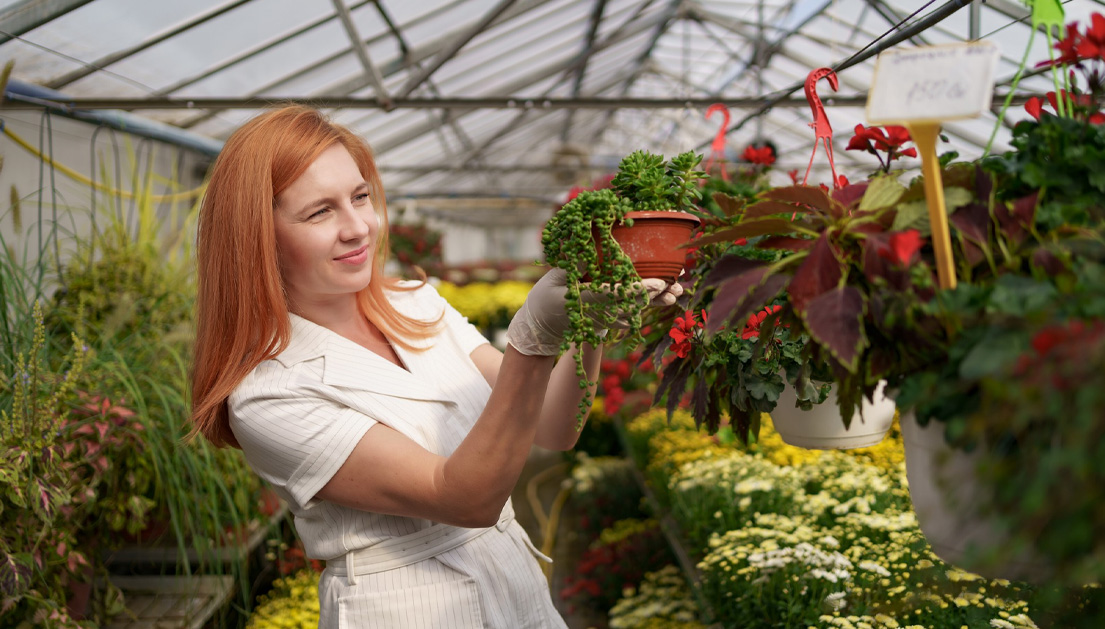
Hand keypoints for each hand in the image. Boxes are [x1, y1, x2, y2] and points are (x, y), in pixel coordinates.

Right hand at [506, 270, 683, 355]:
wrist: (541, 328)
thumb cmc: (544, 299)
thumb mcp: (553, 278)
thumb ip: (574, 264)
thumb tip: (593, 245)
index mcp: (580, 299)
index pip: (613, 295)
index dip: (637, 290)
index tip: (657, 282)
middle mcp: (594, 313)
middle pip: (630, 305)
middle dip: (652, 295)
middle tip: (673, 284)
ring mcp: (601, 321)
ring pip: (634, 313)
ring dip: (654, 303)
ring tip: (675, 291)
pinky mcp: (605, 323)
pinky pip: (629, 317)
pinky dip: (647, 307)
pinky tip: (664, 298)